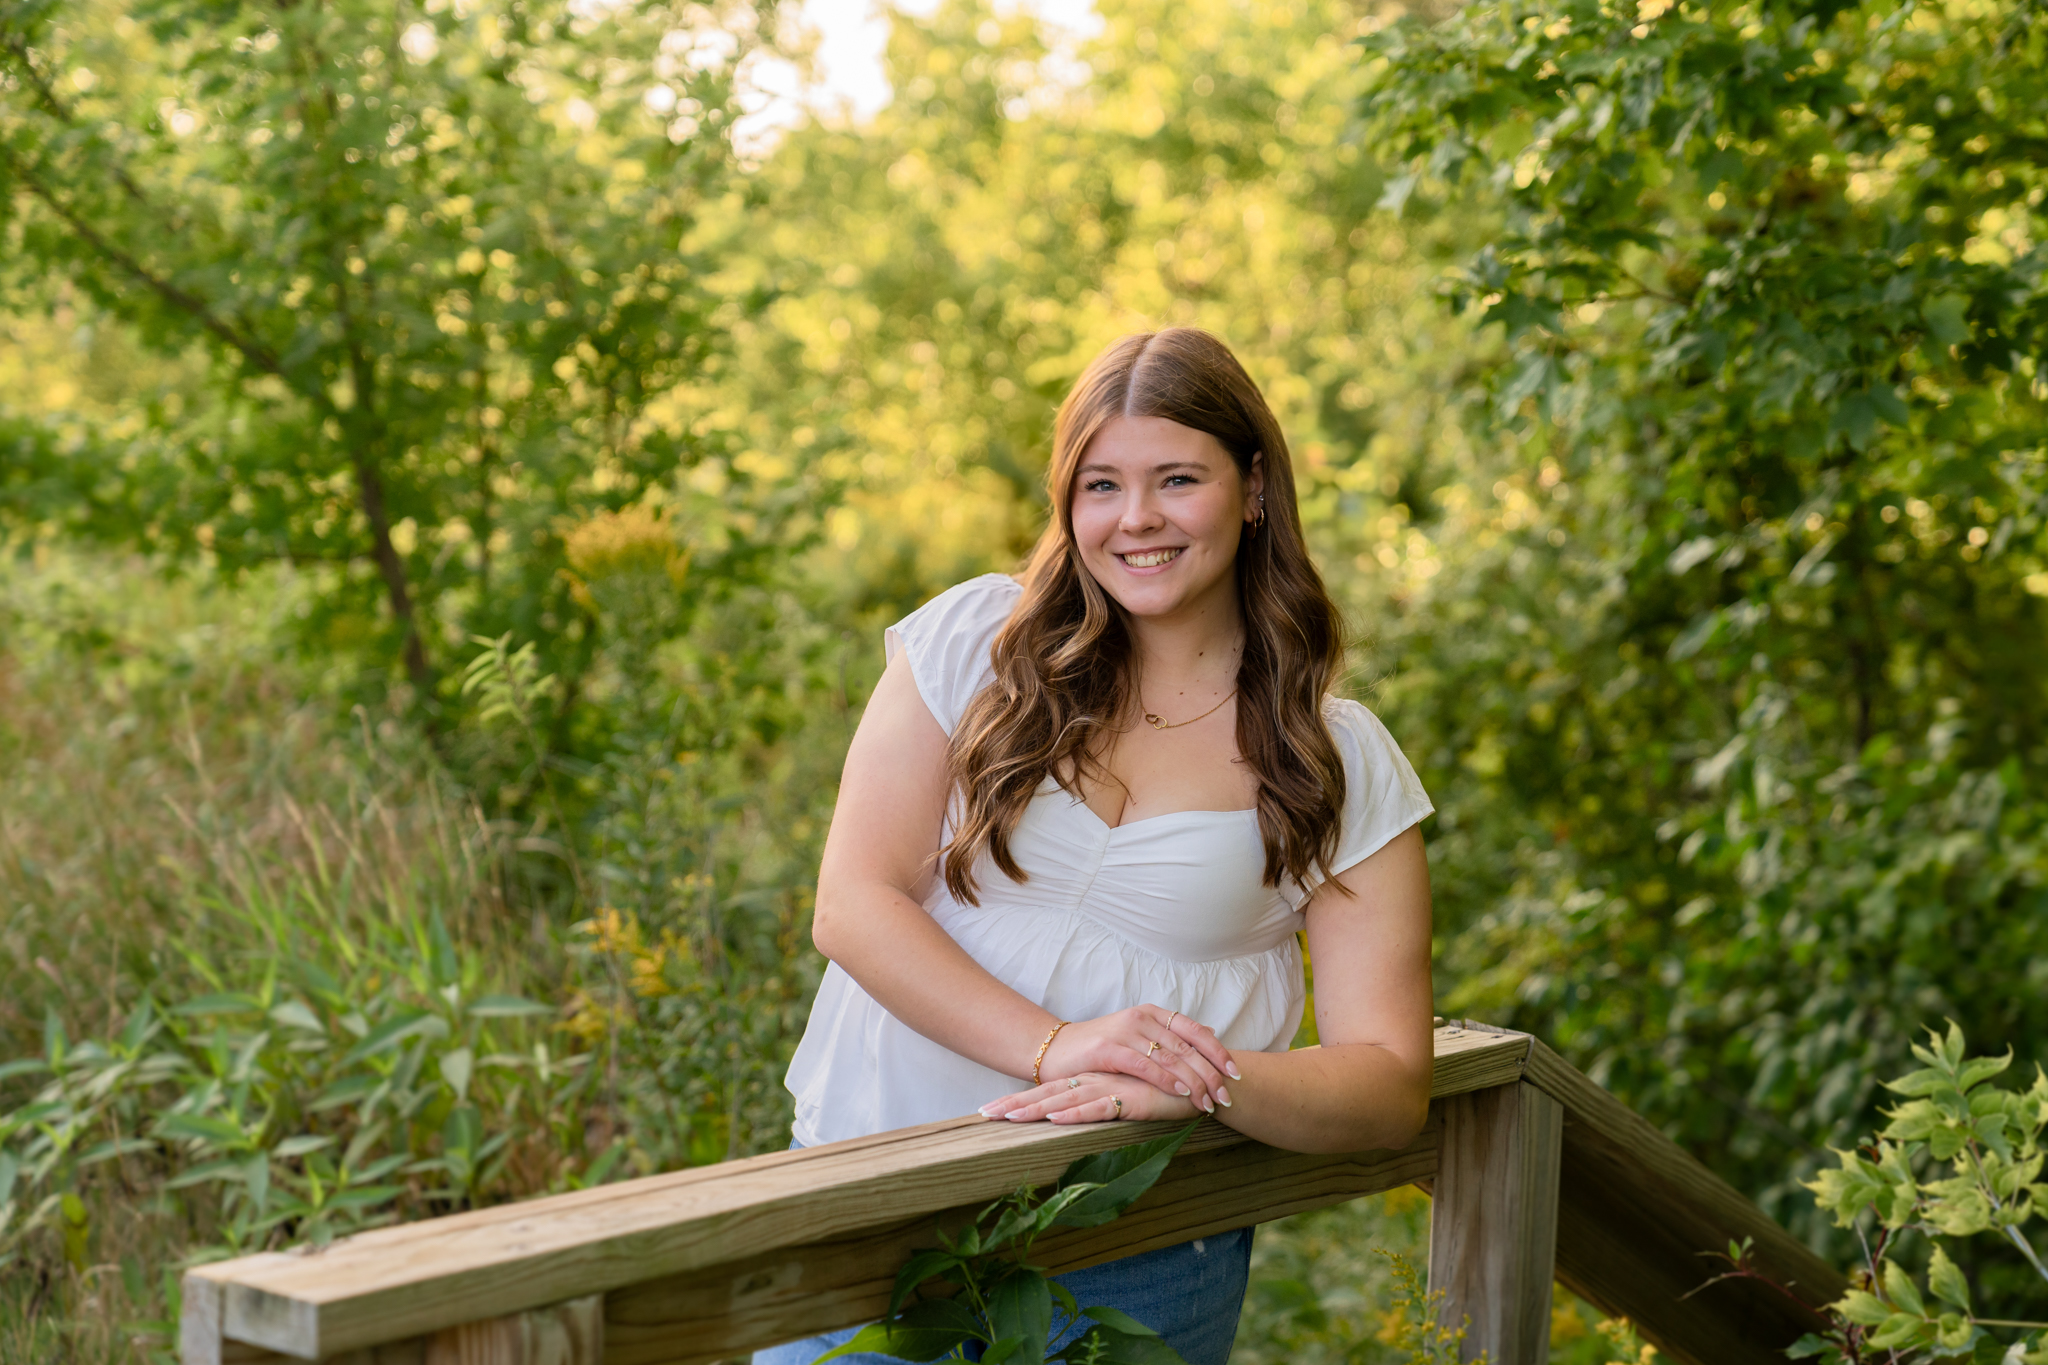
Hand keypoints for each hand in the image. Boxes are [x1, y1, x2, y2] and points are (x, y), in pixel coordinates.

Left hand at [980, 1072, 1196, 1124]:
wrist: (1198, 1083)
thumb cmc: (1159, 1092)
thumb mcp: (1124, 1100)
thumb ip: (1101, 1103)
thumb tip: (1072, 1116)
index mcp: (1090, 1080)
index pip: (1047, 1090)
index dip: (1017, 1100)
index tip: (987, 1110)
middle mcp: (1094, 1081)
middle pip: (1046, 1093)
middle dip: (1014, 1105)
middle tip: (983, 1114)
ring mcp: (1109, 1088)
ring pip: (1065, 1100)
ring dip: (1035, 1110)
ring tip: (1006, 1118)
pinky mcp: (1128, 1099)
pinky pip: (1097, 1107)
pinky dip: (1075, 1114)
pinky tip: (1056, 1118)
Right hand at [1036, 1006, 1237, 1113]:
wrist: (1056, 1051)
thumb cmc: (1101, 1050)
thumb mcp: (1139, 1038)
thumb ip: (1169, 1040)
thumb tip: (1208, 1042)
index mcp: (1153, 1013)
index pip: (1195, 1030)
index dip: (1217, 1052)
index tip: (1236, 1073)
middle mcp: (1142, 1017)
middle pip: (1187, 1047)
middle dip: (1211, 1073)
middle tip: (1227, 1095)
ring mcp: (1125, 1031)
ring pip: (1170, 1057)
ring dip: (1194, 1081)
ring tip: (1209, 1101)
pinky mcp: (1108, 1049)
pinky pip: (1145, 1065)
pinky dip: (1167, 1079)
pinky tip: (1182, 1092)